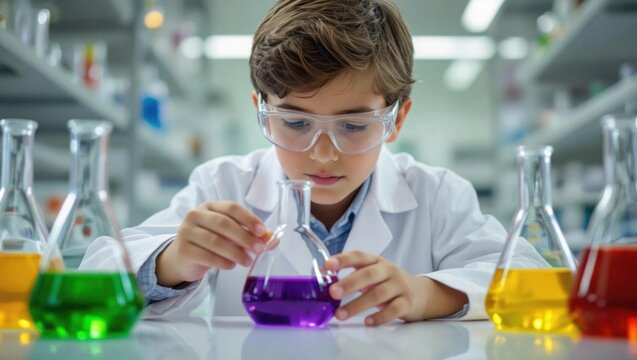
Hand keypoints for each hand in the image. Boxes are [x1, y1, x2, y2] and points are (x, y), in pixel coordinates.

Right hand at [156, 201, 267, 286]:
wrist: (183, 258)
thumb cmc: (210, 243)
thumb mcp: (229, 236)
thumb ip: (250, 236)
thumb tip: (273, 241)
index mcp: (210, 206)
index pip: (232, 208)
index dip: (248, 219)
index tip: (262, 231)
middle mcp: (195, 215)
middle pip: (223, 223)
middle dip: (244, 237)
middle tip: (259, 249)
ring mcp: (186, 232)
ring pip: (215, 241)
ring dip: (235, 252)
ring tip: (247, 261)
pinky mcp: (183, 250)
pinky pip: (206, 256)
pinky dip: (222, 262)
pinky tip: (231, 266)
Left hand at [324, 251, 467, 325]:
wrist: (420, 293)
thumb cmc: (388, 282)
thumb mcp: (373, 274)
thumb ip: (352, 276)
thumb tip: (325, 282)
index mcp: (376, 260)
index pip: (358, 256)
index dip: (342, 259)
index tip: (327, 266)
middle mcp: (388, 270)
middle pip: (368, 274)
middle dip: (349, 283)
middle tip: (332, 293)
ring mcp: (399, 285)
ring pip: (378, 294)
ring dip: (357, 305)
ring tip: (341, 314)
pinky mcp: (407, 302)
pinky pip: (394, 309)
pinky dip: (379, 316)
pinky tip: (367, 321)